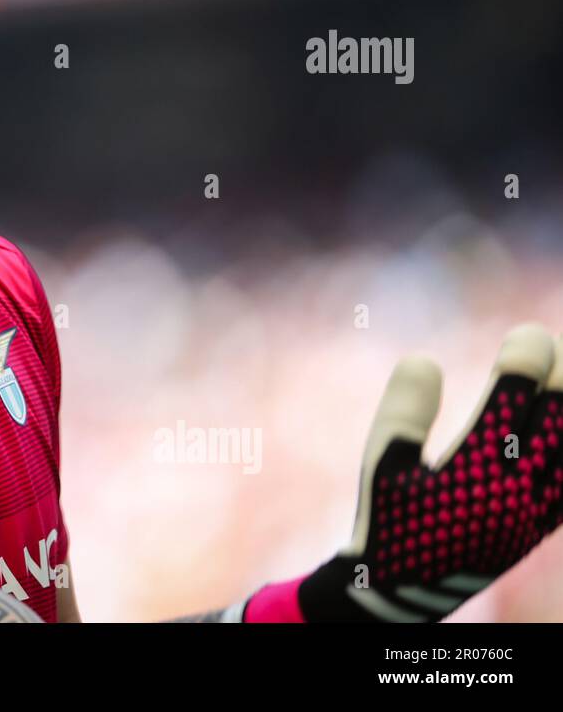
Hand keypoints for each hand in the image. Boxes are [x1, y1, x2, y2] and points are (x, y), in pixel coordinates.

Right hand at [252, 323, 562, 621]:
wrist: (401, 592)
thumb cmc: (386, 521)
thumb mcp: (382, 463)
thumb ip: (403, 412)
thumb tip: (423, 359)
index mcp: (476, 469)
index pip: (517, 398)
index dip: (528, 358)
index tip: (527, 334)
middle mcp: (517, 489)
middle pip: (562, 418)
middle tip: (557, 347)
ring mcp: (536, 510)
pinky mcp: (540, 525)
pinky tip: (562, 433)